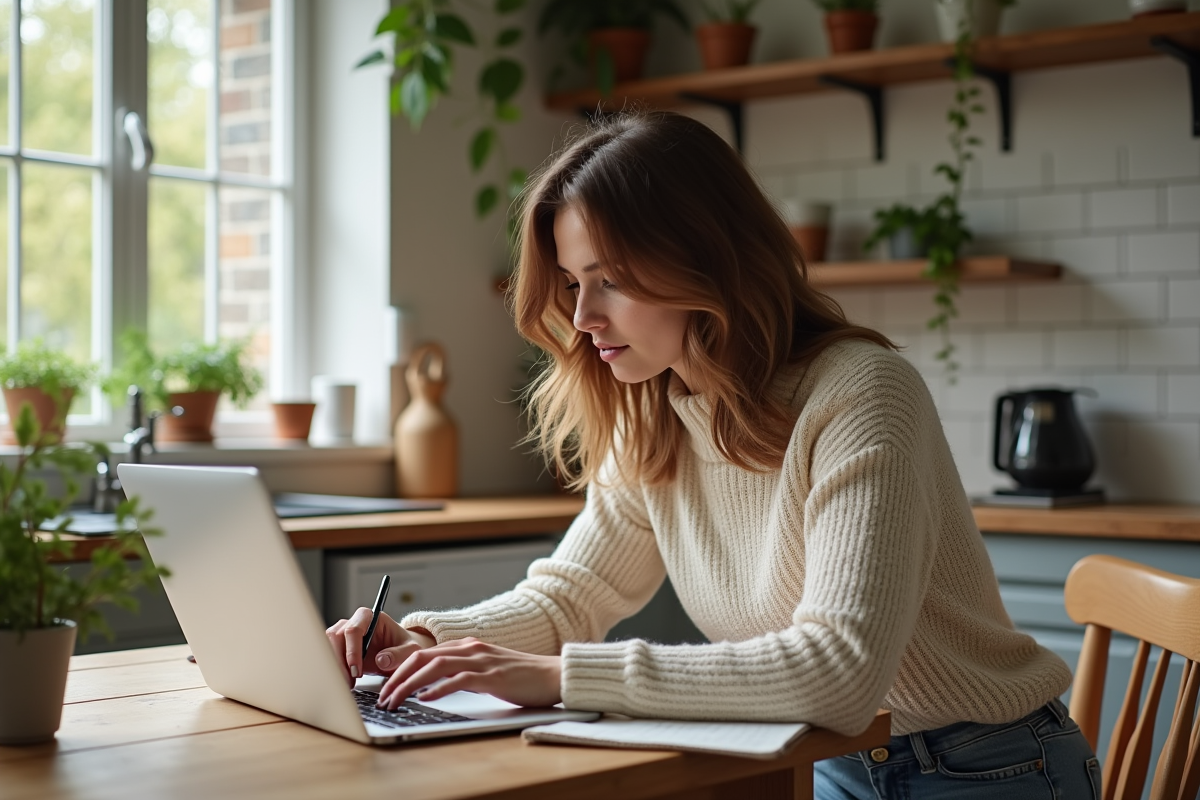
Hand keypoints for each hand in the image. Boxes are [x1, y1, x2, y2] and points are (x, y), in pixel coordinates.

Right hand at [325, 610, 435, 686]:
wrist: (399, 655)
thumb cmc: (404, 647)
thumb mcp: (410, 651)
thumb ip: (399, 654)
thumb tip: (381, 659)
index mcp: (370, 617)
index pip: (353, 629)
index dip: (352, 650)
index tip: (357, 671)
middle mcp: (353, 623)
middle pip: (335, 637)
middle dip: (340, 662)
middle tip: (349, 683)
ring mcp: (343, 635)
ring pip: (327, 646)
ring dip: (334, 667)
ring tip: (347, 684)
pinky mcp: (338, 649)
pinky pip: (327, 656)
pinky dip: (332, 670)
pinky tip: (342, 682)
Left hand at [377, 637, 561, 709]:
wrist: (553, 675)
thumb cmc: (521, 676)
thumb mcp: (485, 670)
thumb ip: (462, 673)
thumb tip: (433, 688)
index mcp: (467, 646)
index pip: (423, 653)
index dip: (400, 669)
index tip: (385, 686)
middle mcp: (470, 649)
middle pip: (423, 657)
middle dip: (397, 677)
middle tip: (383, 697)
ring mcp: (482, 660)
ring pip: (435, 667)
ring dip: (410, 685)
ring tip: (396, 700)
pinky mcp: (493, 676)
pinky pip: (460, 680)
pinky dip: (438, 689)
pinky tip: (425, 699)